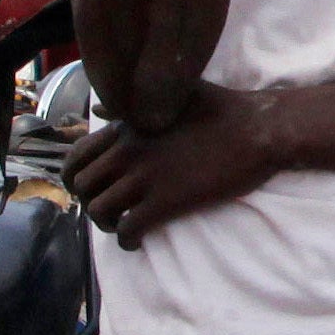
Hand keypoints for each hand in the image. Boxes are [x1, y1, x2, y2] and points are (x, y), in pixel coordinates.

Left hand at [67, 81, 296, 245]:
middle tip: (109, 210)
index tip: (93, 188)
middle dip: (89, 202)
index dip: (77, 177)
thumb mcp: (172, 93)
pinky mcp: (164, 202)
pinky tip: (138, 241)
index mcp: (127, 125)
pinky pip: (126, 230)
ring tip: (123, 226)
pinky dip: (126, 241)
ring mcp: (144, 177)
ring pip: (98, 211)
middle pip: (82, 186)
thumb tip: (98, 109)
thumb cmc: (223, 109)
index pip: (78, 156)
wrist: (258, 130)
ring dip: (106, 224)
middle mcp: (127, 150)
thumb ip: (131, 103)